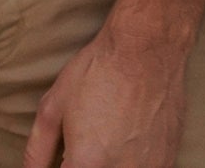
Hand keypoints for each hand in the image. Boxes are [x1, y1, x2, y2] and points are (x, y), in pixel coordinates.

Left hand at [24, 21, 186, 167]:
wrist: (146, 48)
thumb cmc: (98, 72)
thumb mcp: (54, 105)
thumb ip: (38, 150)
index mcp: (87, 164)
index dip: (65, 167)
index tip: (67, 157)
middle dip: (86, 163)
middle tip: (88, 142)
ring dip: (109, 162)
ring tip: (109, 136)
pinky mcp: (167, 164)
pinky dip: (132, 162)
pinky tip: (129, 138)